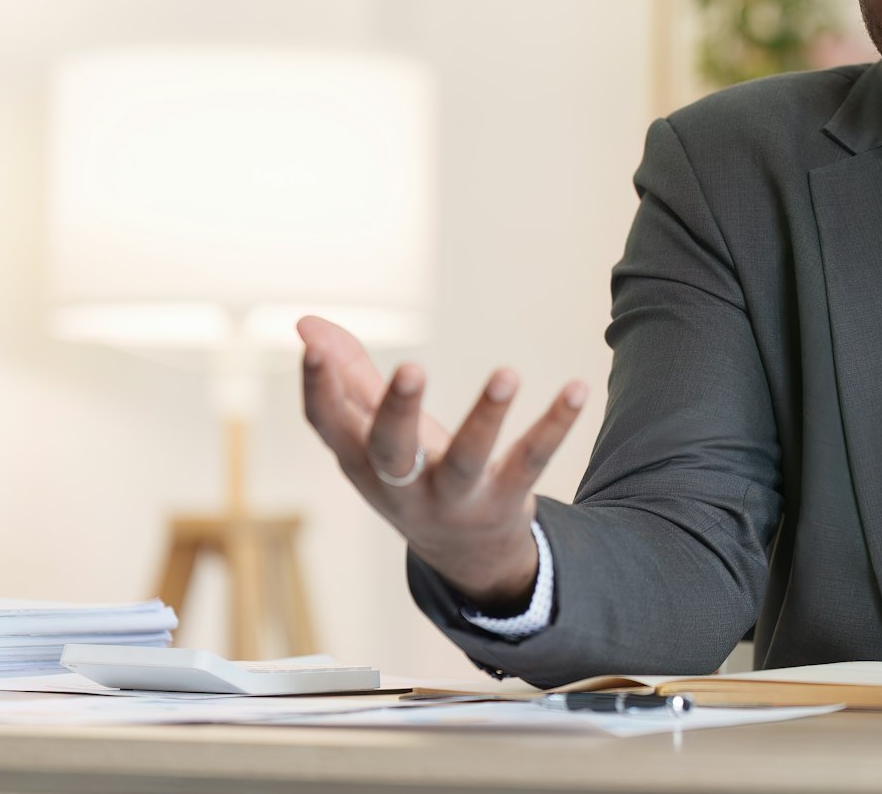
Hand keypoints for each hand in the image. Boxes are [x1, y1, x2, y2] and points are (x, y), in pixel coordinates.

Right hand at [298, 314, 587, 610]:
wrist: (466, 558)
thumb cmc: (412, 477)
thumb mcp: (375, 436)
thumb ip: (348, 378)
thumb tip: (305, 323)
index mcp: (362, 463)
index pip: (328, 426)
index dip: (316, 389)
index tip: (311, 347)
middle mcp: (403, 487)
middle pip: (391, 452)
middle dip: (397, 412)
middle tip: (411, 367)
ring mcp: (454, 500)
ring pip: (467, 462)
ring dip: (487, 417)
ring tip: (508, 374)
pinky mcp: (504, 502)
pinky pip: (530, 462)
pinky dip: (555, 426)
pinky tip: (576, 389)